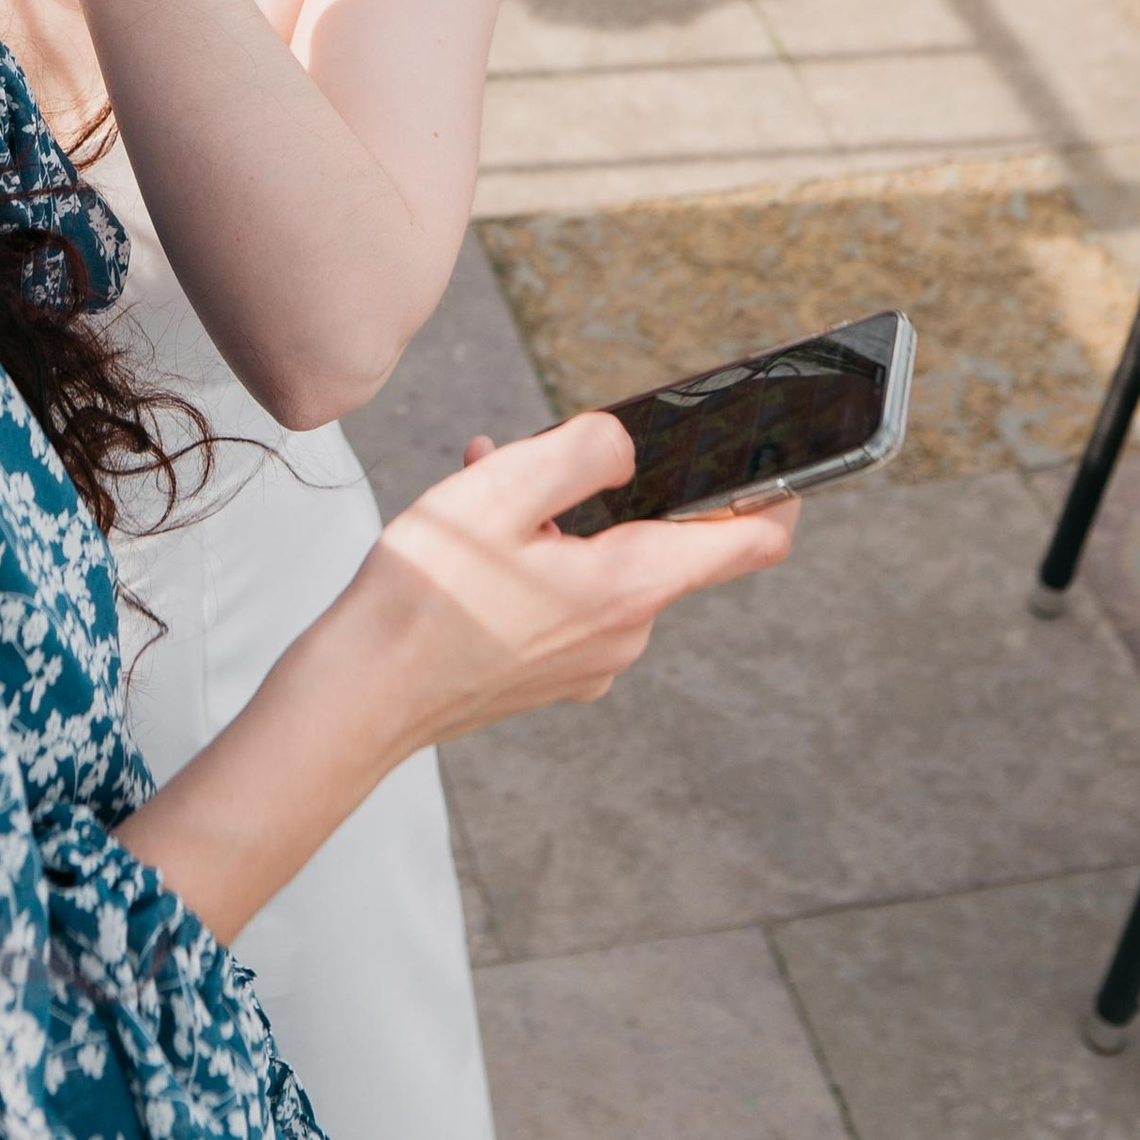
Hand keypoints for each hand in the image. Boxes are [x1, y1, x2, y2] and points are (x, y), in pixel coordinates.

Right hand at [362, 412, 798, 744]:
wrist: (360, 696)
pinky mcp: (549, 674)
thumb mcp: (503, 489)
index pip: (750, 542)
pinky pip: (566, 596)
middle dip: (614, 487)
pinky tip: (473, 527)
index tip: (780, 455)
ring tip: (485, 479)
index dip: (779, 493)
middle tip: (543, 453)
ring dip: (561, 516)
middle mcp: (625, 633)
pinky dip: (535, 553)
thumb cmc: (425, 594)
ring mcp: (588, 661)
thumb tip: (625, 444)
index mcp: (630, 587)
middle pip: (661, 540)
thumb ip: (582, 452)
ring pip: (602, 564)